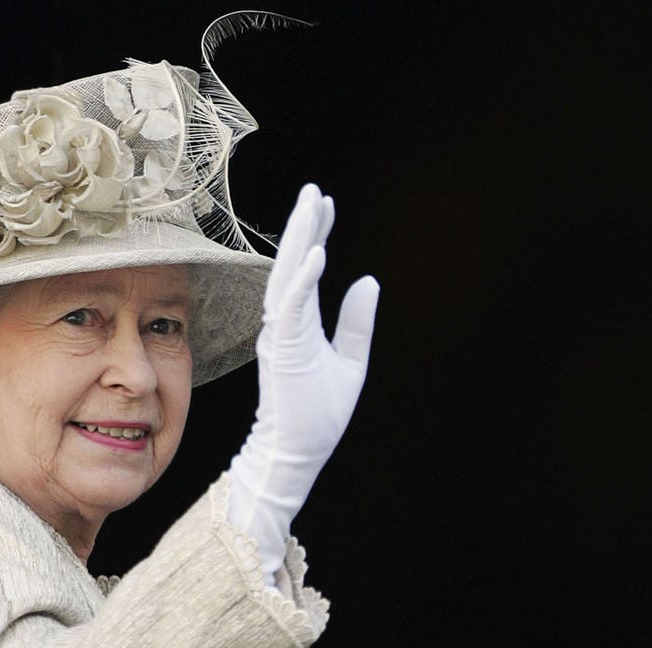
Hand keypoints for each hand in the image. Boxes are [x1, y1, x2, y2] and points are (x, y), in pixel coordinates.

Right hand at [227, 183, 379, 583]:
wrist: (297, 454)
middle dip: (303, 225)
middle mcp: (285, 323)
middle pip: (292, 263)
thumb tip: (369, 280)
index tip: (324, 203)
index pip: (306, 270)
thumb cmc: (318, 415)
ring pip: (288, 276)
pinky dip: (304, 279)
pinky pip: (293, 306)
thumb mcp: (351, 362)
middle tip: (312, 190)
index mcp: (299, 324)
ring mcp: (282, 334)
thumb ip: (357, 322)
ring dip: (299, 240)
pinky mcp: (283, 349)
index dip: (314, 235)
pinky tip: (317, 252)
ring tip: (311, 205)